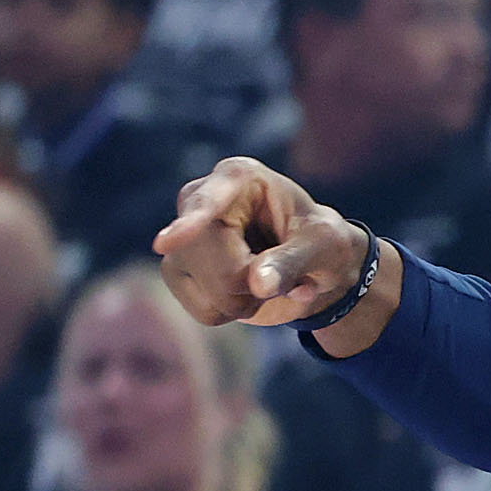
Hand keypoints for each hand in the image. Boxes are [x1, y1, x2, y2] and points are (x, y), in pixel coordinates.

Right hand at [154, 157, 394, 338]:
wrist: (315, 264)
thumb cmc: (322, 242)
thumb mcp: (324, 246)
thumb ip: (293, 262)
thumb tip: (258, 284)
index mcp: (239, 178)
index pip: (208, 202)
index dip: (189, 225)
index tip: (166, 244)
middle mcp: (200, 198)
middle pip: (208, 259)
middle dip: (250, 282)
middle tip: (283, 275)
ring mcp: (183, 236)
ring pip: (207, 290)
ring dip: (247, 300)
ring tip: (267, 279)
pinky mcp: (179, 269)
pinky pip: (204, 311)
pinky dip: (234, 312)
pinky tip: (247, 292)